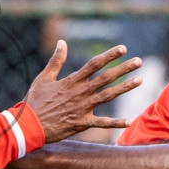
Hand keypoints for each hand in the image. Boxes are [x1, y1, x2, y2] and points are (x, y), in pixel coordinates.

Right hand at [24, 41, 141, 143]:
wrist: (28, 126)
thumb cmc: (34, 102)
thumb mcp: (43, 78)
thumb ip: (55, 61)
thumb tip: (62, 42)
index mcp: (71, 81)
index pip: (94, 64)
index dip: (109, 55)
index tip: (123, 48)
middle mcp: (80, 93)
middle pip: (106, 78)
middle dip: (123, 69)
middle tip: (139, 61)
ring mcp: (82, 108)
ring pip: (108, 96)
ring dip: (125, 88)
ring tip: (140, 80)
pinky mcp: (81, 124)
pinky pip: (102, 123)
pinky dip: (116, 123)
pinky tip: (129, 121)